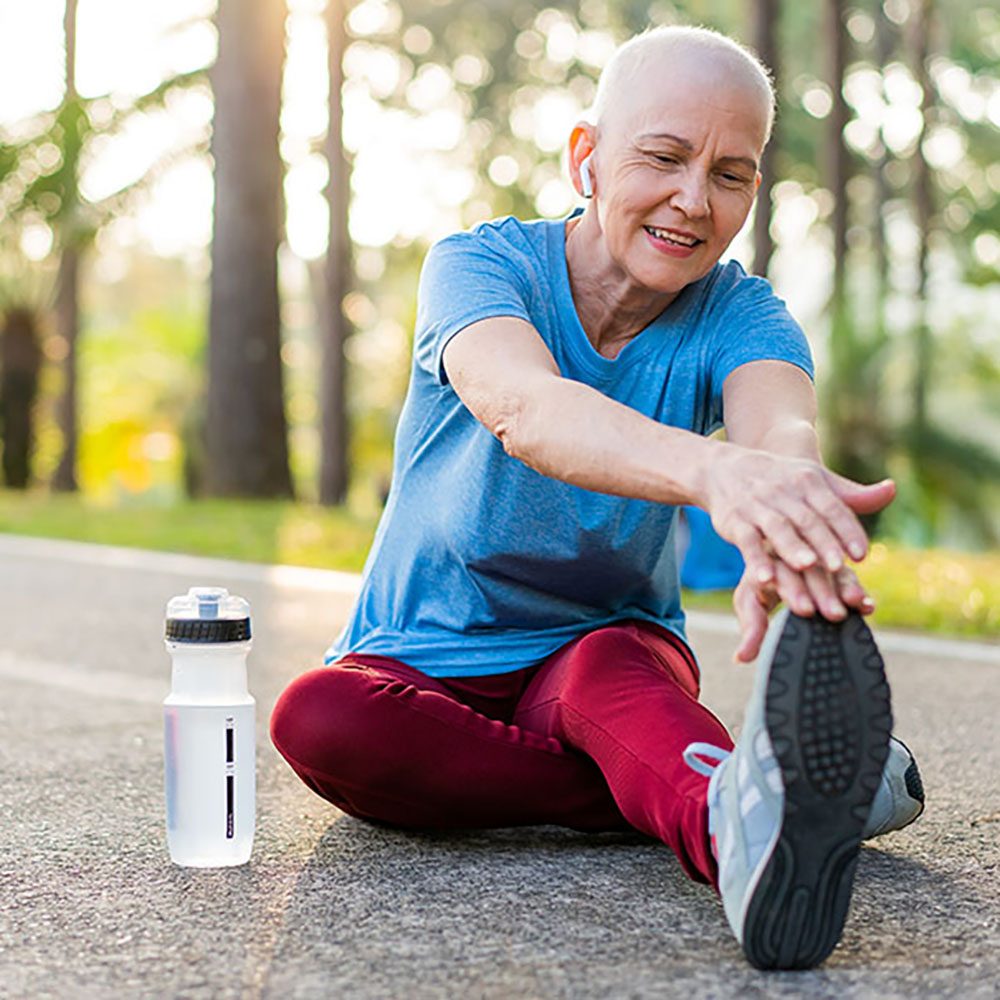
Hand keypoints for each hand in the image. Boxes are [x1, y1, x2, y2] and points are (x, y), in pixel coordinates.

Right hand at [703, 444, 894, 588]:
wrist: (725, 468)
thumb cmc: (780, 480)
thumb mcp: (814, 480)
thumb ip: (851, 495)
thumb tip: (891, 491)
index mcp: (808, 482)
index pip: (832, 507)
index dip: (847, 530)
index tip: (862, 554)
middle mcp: (783, 493)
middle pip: (807, 520)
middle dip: (823, 543)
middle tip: (839, 567)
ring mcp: (757, 507)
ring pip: (778, 529)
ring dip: (792, 548)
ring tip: (807, 566)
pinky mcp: (735, 522)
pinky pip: (747, 542)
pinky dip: (756, 560)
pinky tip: (765, 579)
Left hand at [732, 558, 875, 662]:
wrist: (774, 557)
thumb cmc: (759, 586)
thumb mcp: (750, 603)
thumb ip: (751, 629)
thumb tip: (740, 658)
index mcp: (764, 561)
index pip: (778, 574)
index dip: (791, 591)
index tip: (804, 609)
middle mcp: (790, 554)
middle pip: (807, 571)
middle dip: (821, 592)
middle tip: (833, 614)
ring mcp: (813, 556)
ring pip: (830, 570)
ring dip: (843, 588)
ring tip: (854, 604)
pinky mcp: (833, 561)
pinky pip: (847, 573)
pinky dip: (857, 589)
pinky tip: (866, 605)